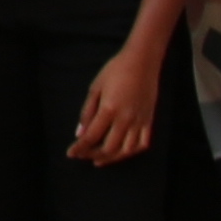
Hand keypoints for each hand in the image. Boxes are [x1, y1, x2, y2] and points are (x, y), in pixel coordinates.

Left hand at [69, 48, 158, 163]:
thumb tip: (79, 133)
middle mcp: (126, 119)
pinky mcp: (149, 120)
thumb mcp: (95, 88)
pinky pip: (143, 143)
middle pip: (108, 147)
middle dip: (92, 154)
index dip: (80, 148)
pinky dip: (132, 152)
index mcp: (109, 109)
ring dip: (112, 158)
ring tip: (99, 160)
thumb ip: (87, 112)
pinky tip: (122, 152)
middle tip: (83, 155)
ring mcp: (140, 121)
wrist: (142, 61)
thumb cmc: (115, 70)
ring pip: (126, 150)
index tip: (71, 153)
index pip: (91, 136)